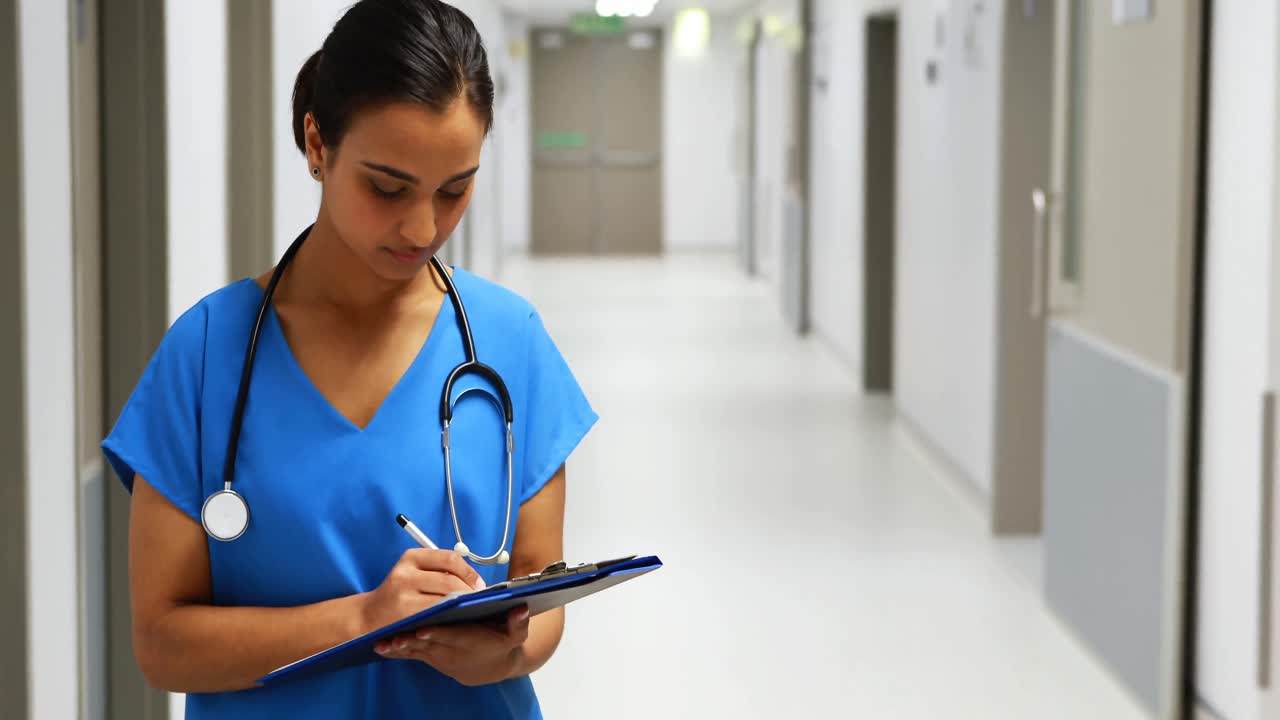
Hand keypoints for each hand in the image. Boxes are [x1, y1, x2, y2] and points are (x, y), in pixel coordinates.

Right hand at [360, 549, 485, 632]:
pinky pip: (436, 618)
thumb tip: (475, 580)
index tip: (480, 585)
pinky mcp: (404, 618)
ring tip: (471, 612)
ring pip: (445, 601)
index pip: (449, 559)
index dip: (469, 573)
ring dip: (462, 608)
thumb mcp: (413, 573)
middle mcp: (405, 574)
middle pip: (450, 582)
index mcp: (411, 558)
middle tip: (480, 602)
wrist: (368, 618)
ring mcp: (403, 597)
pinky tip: (456, 623)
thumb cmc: (398, 595)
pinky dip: (450, 620)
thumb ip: (439, 571)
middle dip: (470, 593)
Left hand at [374, 605, 530, 686]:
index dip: (439, 633)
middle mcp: (453, 650)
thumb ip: (519, 623)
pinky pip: (412, 654)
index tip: (423, 627)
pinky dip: (397, 652)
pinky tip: (381, 647)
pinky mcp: (430, 656)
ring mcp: (439, 654)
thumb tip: (522, 610)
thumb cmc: (502, 645)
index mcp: (471, 641)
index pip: (453, 636)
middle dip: (412, 640)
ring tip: (382, 643)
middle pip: (430, 643)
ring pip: (417, 650)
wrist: (490, 668)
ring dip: (400, 648)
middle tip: (394, 636)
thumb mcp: (516, 636)